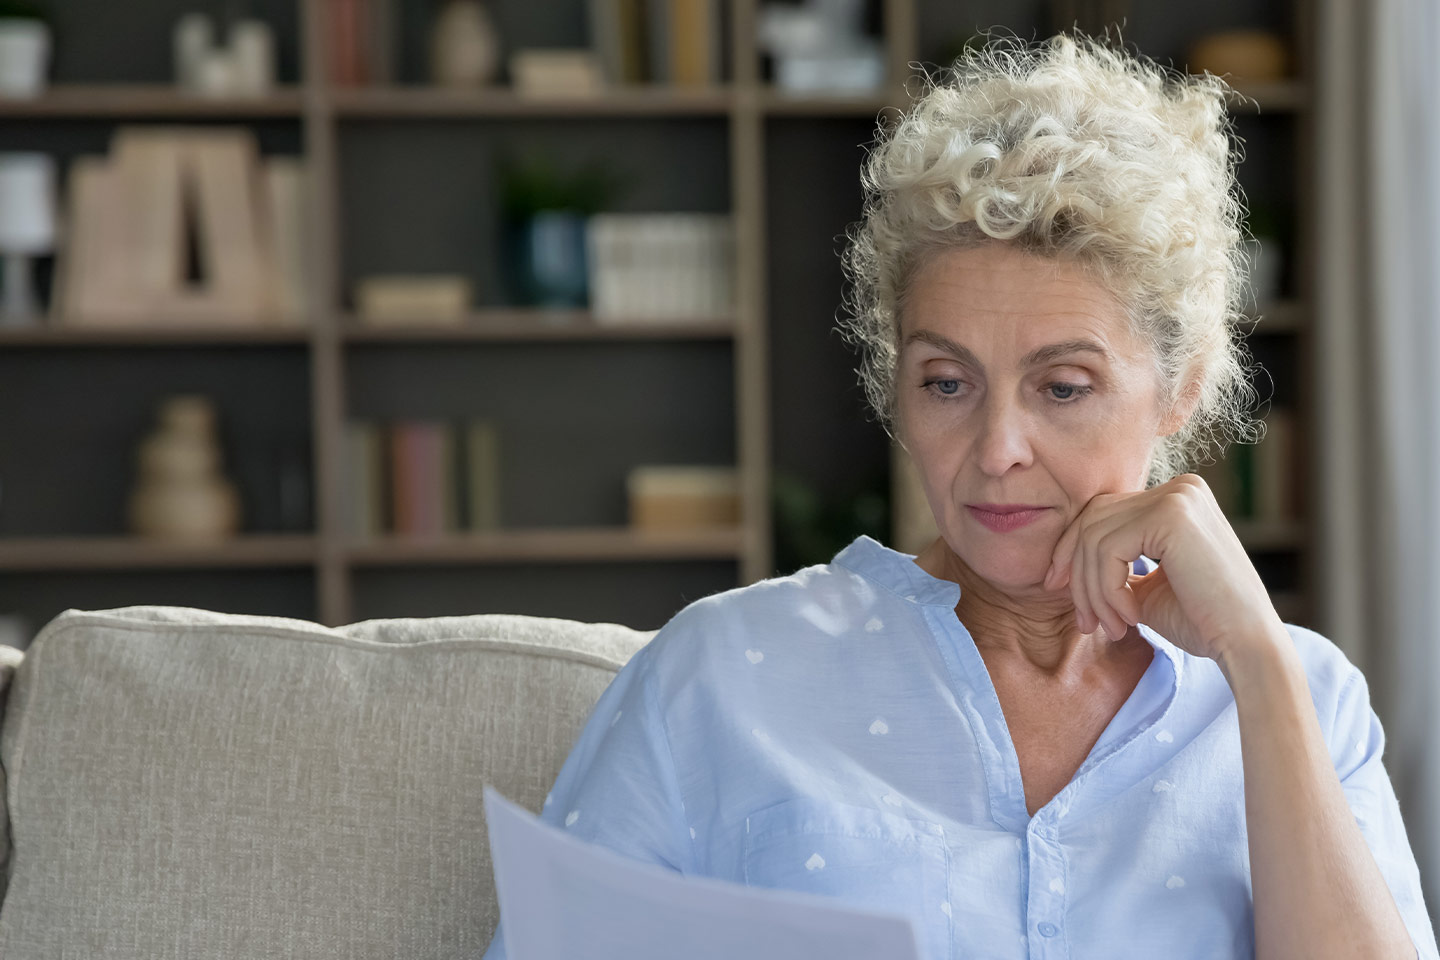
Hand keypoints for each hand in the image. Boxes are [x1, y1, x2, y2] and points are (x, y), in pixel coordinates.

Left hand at [1042, 474, 1285, 662]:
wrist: (1246, 646)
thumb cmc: (1200, 621)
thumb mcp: (1144, 584)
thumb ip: (1112, 563)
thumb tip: (1062, 561)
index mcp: (1178, 498)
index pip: (1102, 512)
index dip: (1071, 550)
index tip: (1059, 589)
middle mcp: (1181, 488)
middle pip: (1093, 519)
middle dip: (1076, 573)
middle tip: (1085, 621)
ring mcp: (1179, 497)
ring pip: (1095, 537)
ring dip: (1092, 591)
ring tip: (1111, 627)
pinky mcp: (1172, 516)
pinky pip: (1109, 550)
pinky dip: (1108, 590)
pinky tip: (1131, 618)